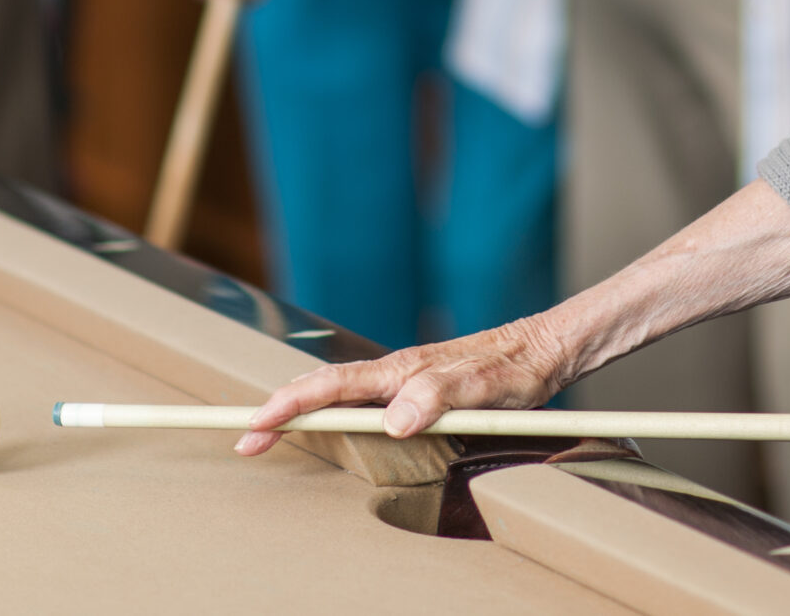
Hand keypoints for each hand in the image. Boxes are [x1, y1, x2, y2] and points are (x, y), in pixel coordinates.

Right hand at [234, 316, 580, 456]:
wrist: (543, 349)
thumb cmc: (515, 367)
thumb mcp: (482, 386)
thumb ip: (439, 397)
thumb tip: (394, 422)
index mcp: (400, 371)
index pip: (330, 387)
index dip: (289, 406)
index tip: (256, 425)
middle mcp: (394, 372)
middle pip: (322, 388)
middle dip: (279, 411)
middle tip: (246, 440)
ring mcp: (402, 379)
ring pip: (337, 391)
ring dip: (300, 410)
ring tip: (269, 431)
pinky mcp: (415, 389)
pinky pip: (359, 399)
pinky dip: (330, 409)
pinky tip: (328, 422)